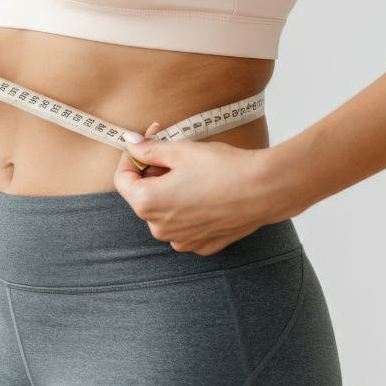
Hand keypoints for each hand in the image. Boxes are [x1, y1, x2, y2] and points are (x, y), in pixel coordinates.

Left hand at [113, 123, 285, 255]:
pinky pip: (185, 224)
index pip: (122, 179)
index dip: (132, 156)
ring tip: (194, 170)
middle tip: (174, 149)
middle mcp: (160, 228)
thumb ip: (149, 148)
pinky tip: (207, 190)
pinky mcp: (203, 245)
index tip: (147, 140)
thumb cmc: (222, 168)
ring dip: (171, 189)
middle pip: (144, 194)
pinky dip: (189, 207)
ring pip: (165, 210)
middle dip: (154, 170)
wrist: (263, 189)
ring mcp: (182, 240)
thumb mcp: (179, 150)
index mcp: (148, 203)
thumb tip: (132, 144)